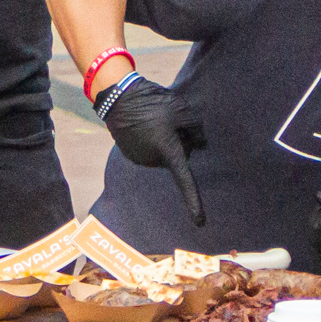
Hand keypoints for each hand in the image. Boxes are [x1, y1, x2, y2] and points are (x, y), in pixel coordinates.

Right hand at [92, 73, 206, 224]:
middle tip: (171, 123)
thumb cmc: (154, 103)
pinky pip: (149, 150)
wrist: (120, 98)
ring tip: (155, 121)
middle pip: (176, 157)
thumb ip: (197, 130)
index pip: (185, 182)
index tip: (200, 223)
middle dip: (179, 143)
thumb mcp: (183, 110)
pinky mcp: (130, 154)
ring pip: (162, 154)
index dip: (194, 203)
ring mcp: (140, 159)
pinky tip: (145, 124)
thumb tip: (200, 145)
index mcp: (169, 153)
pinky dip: (150, 140)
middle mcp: (153, 161)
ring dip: (164, 141)